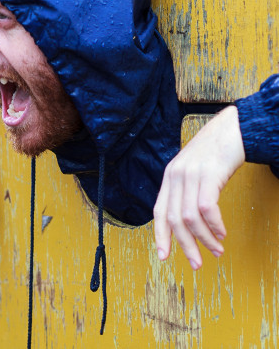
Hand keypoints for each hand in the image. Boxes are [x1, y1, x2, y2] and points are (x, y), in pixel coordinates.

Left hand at [153, 106, 244, 269]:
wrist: (233, 128)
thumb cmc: (215, 151)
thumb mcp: (193, 170)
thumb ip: (186, 191)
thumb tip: (187, 222)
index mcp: (169, 177)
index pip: (159, 211)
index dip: (160, 235)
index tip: (163, 256)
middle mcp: (176, 175)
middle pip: (174, 219)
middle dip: (185, 246)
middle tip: (197, 263)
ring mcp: (191, 173)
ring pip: (190, 217)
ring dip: (204, 239)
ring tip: (216, 250)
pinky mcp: (209, 173)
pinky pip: (206, 207)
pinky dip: (214, 224)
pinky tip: (222, 232)